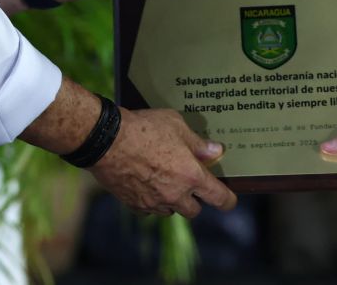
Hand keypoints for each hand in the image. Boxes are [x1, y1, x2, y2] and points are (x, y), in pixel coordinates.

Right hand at [90, 108, 236, 217]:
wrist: (107, 140)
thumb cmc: (145, 128)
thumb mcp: (177, 125)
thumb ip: (198, 143)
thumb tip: (215, 151)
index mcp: (191, 176)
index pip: (218, 197)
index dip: (227, 200)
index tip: (229, 200)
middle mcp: (175, 195)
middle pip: (194, 210)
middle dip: (195, 199)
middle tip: (189, 183)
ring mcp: (154, 202)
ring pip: (170, 210)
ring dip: (172, 200)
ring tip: (164, 180)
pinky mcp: (134, 204)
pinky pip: (148, 209)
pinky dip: (150, 200)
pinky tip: (145, 183)